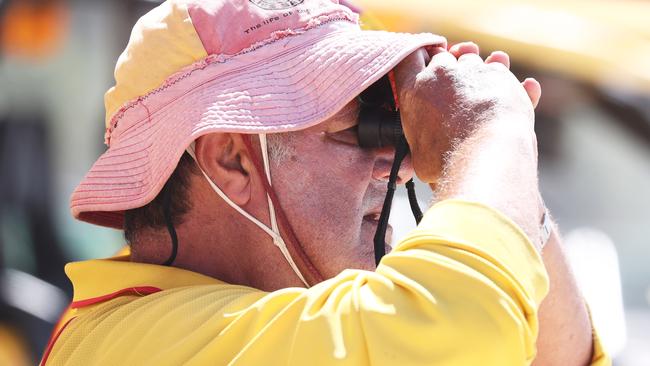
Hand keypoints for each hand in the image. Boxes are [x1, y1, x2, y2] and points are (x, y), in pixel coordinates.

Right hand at [394, 42, 540, 182]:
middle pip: (442, 57)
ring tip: (481, 90)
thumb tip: (418, 155)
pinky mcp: (500, 76)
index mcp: (414, 90)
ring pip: (473, 60)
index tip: (424, 69)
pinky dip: (506, 83)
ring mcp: (473, 71)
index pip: (408, 58)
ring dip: (477, 72)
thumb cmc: (447, 161)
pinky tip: (521, 88)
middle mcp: (442, 73)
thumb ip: (421, 143)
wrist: (486, 155)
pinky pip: (502, 71)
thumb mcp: (419, 156)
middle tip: (454, 87)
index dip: (417, 60)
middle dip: (449, 66)